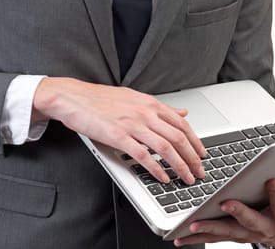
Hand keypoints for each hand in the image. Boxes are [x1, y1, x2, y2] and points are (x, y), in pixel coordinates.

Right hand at [32, 77, 206, 183]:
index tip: (202, 154)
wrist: (73, 97)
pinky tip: (163, 177)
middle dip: (193, 158)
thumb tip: (182, 113)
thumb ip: (159, 108)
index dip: (196, 141)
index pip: (182, 124)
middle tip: (200, 171)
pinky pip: (143, 156)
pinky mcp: (118, 136)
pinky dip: (156, 169)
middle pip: (178, 137)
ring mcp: (132, 124)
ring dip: (180, 166)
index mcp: (150, 104)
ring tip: (187, 178)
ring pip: (166, 147)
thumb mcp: (134, 98)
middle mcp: (145, 113)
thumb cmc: (100, 100)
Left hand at [174, 159, 274, 246]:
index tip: (272, 179)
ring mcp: (248, 234)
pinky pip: (216, 236)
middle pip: (250, 222)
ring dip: (209, 229)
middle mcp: (265, 228)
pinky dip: (199, 236)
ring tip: (190, 227)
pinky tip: (180, 236)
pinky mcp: (235, 235)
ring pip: (227, 233)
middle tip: (224, 204)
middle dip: (238, 213)